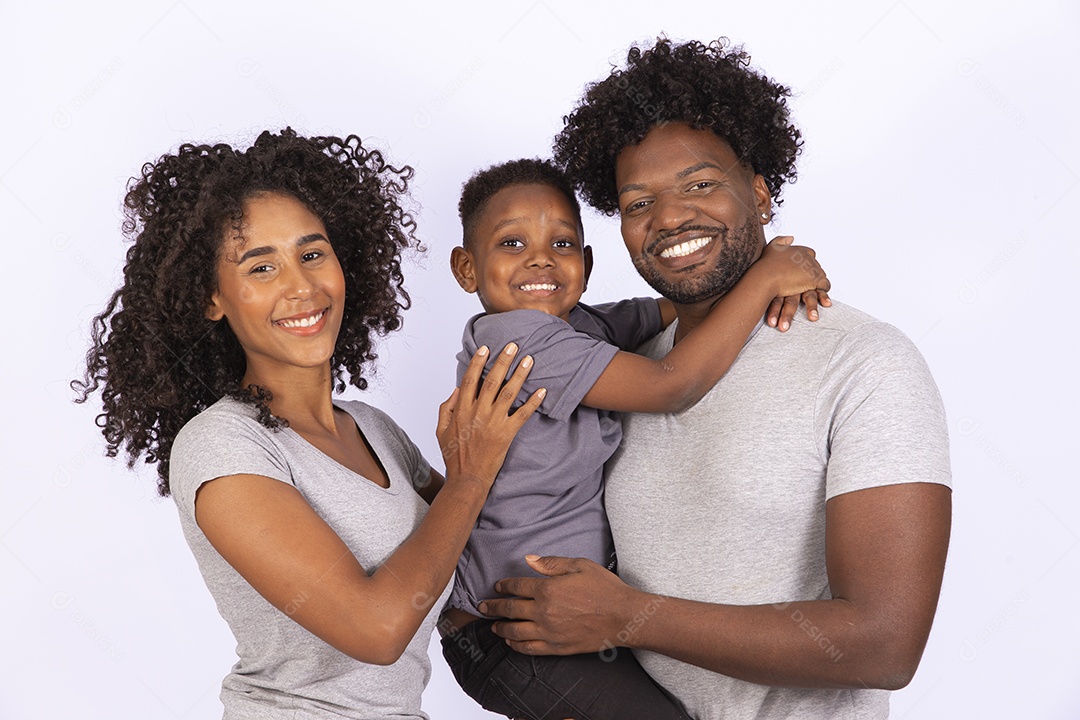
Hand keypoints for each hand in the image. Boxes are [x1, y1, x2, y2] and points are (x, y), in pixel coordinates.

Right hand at [437, 343, 544, 491]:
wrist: (467, 479)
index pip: (470, 380)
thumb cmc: (454, 456)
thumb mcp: (441, 430)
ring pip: (508, 393)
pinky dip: (533, 402)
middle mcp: (477, 412)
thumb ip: (446, 408)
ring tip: (529, 360)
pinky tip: (542, 391)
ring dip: (520, 375)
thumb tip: (456, 390)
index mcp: (461, 410)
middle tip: (513, 346)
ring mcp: (493, 423)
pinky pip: (522, 414)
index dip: (478, 362)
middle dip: (503, 361)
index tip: (486, 348)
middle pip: (491, 381)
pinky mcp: (506, 434)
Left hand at [478, 555, 638, 655]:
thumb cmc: (604, 588)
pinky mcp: (556, 647)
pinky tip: (510, 641)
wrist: (623, 617)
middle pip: (510, 609)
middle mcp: (543, 611)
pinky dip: (515, 645)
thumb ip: (551, 563)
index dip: (503, 586)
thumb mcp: (579, 565)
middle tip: (482, 606)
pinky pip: (529, 648)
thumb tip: (528, 559)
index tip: (497, 586)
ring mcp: (549, 632)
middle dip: (492, 607)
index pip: (516, 586)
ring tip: (493, 625)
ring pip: (515, 631)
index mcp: (547, 588)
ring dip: (500, 627)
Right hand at [755, 236, 831, 330]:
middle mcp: (809, 258)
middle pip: (816, 267)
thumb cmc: (767, 265)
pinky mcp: (815, 280)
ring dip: (816, 284)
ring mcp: (813, 269)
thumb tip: (791, 238)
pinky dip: (823, 291)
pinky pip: (825, 285)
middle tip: (805, 283)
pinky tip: (820, 297)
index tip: (800, 270)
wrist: (766, 277)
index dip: (805, 264)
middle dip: (811, 275)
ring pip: (821, 276)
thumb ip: (782, 240)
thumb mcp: (772, 246)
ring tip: (812, 292)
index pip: (809, 255)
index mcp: (800, 250)